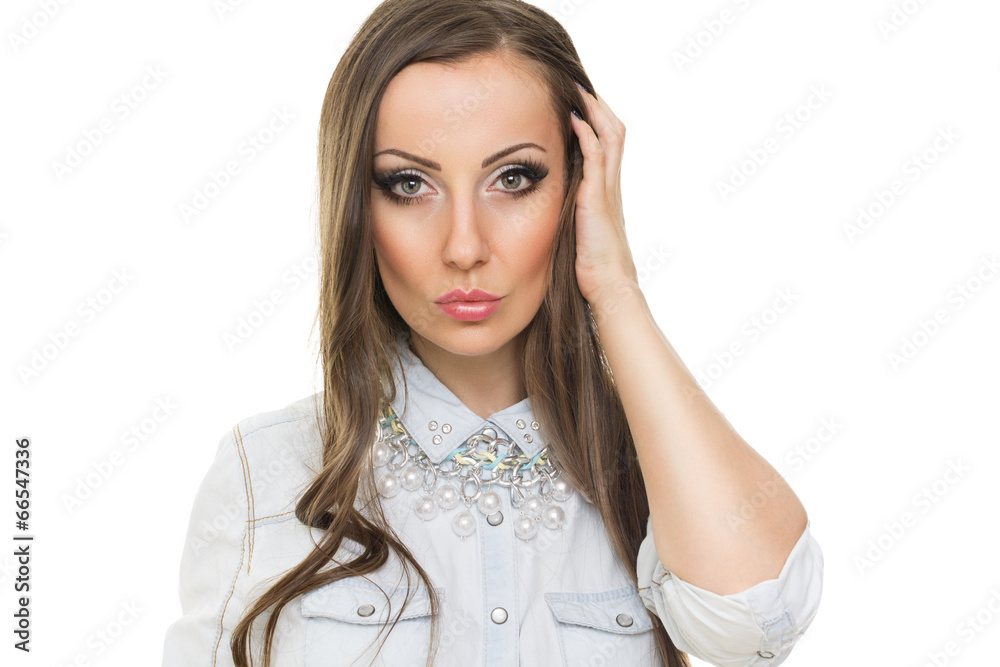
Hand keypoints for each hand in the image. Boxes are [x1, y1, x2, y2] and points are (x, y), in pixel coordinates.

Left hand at [569, 81, 638, 305]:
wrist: (608, 288)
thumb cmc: (591, 269)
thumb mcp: (578, 233)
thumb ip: (570, 214)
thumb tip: (545, 205)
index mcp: (607, 193)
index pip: (607, 145)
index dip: (597, 122)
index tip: (578, 103)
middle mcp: (611, 186)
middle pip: (613, 132)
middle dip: (597, 107)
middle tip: (578, 86)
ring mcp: (608, 191)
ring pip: (610, 137)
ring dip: (594, 111)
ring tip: (577, 91)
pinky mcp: (598, 199)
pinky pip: (596, 157)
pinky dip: (587, 134)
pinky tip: (574, 119)